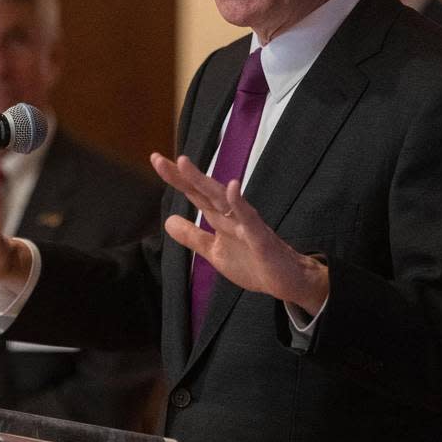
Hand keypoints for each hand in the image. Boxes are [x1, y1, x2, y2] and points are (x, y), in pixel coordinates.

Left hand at [152, 153, 328, 314]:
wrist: (286, 282)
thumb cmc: (252, 262)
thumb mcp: (213, 251)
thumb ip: (192, 236)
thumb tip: (167, 221)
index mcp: (219, 217)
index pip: (194, 193)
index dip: (176, 178)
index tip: (156, 159)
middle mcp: (231, 214)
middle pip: (204, 190)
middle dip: (183, 174)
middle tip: (160, 159)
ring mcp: (246, 223)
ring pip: (222, 198)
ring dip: (203, 181)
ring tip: (184, 164)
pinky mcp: (261, 237)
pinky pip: (249, 218)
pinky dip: (239, 203)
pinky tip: (231, 187)